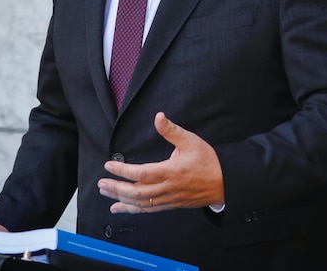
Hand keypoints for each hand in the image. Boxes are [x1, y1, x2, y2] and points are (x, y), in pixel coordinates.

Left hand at [97, 112, 223, 212]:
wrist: (225, 183)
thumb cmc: (208, 161)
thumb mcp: (191, 140)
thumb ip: (172, 130)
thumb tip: (158, 117)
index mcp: (171, 171)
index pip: (141, 174)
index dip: (123, 171)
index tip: (109, 166)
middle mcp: (168, 188)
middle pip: (136, 192)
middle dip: (116, 188)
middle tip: (101, 182)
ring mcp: (169, 199)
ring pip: (140, 203)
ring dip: (121, 199)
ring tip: (105, 192)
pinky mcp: (171, 205)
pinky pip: (148, 210)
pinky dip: (131, 210)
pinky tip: (119, 208)